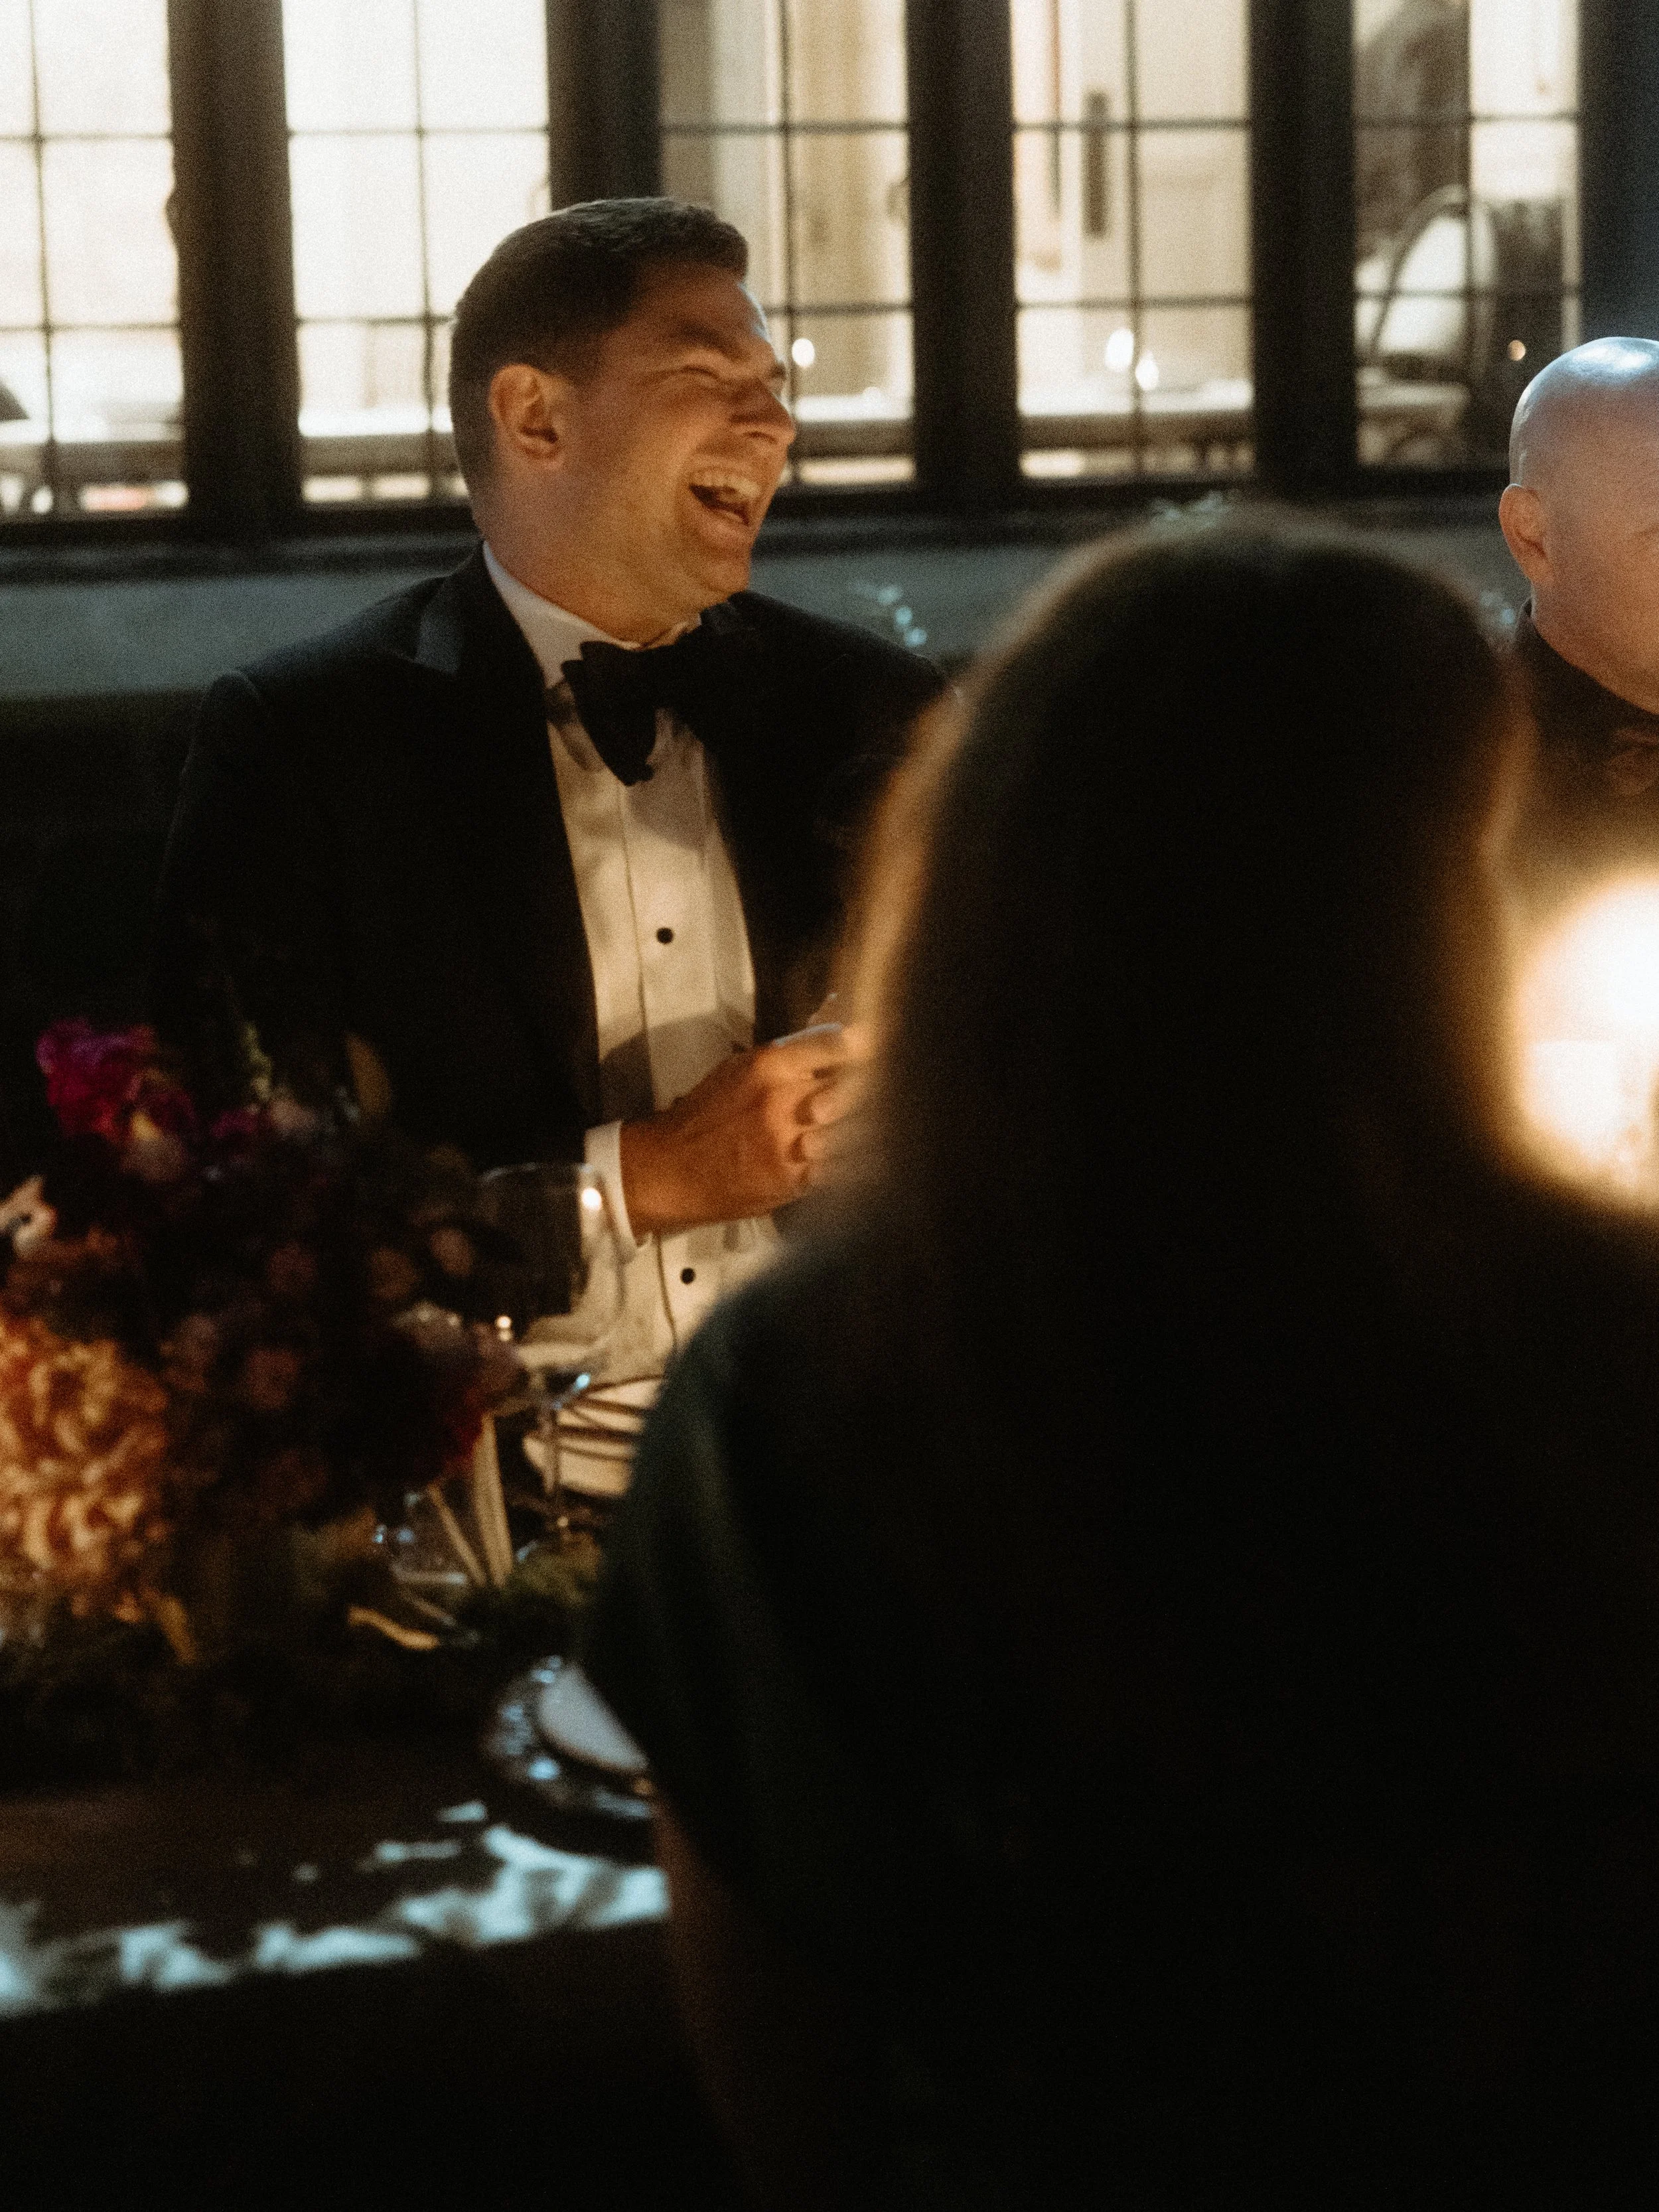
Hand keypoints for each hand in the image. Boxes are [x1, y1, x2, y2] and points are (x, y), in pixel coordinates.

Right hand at [619, 1026, 862, 1236]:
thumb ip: (785, 1058)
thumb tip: (833, 1037)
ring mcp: (789, 1143)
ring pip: (852, 1131)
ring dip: (862, 1130)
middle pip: (851, 1089)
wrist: (671, 1169)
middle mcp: (782, 1101)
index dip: (859, 1046)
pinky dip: (852, 1164)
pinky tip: (857, 1160)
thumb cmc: (704, 1116)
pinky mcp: (792, 1179)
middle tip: (874, 1093)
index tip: (873, 1046)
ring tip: (871, 1128)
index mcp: (768, 1066)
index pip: (832, 1045)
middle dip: (865, 1092)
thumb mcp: (738, 1070)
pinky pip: (839, 1170)